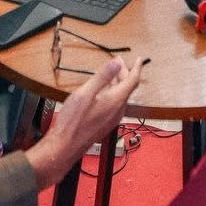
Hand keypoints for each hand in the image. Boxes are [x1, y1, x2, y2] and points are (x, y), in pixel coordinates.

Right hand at [24, 57, 142, 188]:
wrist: (66, 146)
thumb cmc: (73, 122)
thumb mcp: (85, 93)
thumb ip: (103, 77)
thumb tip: (117, 63)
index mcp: (116, 101)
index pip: (132, 81)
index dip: (137, 68)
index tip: (139, 59)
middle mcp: (118, 110)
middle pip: (127, 88)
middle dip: (125, 73)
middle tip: (119, 62)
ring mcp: (113, 118)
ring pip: (121, 96)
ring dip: (118, 83)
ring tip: (111, 73)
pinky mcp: (106, 123)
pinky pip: (115, 104)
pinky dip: (113, 92)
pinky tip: (102, 91)